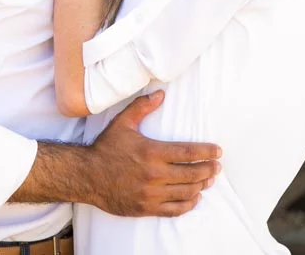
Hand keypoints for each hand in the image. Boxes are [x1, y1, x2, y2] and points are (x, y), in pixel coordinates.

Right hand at [87, 91, 221, 216]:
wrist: (86, 176)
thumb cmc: (106, 148)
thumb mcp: (123, 123)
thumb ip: (143, 106)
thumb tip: (161, 93)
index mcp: (152, 152)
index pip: (188, 152)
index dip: (206, 152)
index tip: (218, 151)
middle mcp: (154, 174)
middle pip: (192, 173)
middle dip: (209, 170)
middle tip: (217, 167)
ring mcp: (151, 194)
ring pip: (186, 192)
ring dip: (201, 186)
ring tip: (208, 180)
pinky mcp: (146, 208)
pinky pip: (174, 210)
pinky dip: (188, 204)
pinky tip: (194, 198)